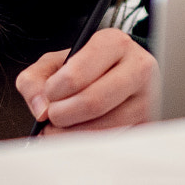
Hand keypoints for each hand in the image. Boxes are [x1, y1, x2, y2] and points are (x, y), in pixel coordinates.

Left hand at [16, 28, 154, 132]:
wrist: (122, 73)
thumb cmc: (89, 67)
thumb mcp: (57, 61)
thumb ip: (35, 78)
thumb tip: (40, 110)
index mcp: (114, 43)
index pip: (77, 74)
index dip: (55, 90)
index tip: (49, 94)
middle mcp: (137, 67)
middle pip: (92, 102)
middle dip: (63, 115)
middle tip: (53, 116)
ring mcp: (148, 97)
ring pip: (105, 126)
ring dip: (74, 133)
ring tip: (63, 126)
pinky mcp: (149, 122)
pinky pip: (114, 140)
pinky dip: (91, 142)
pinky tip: (81, 133)